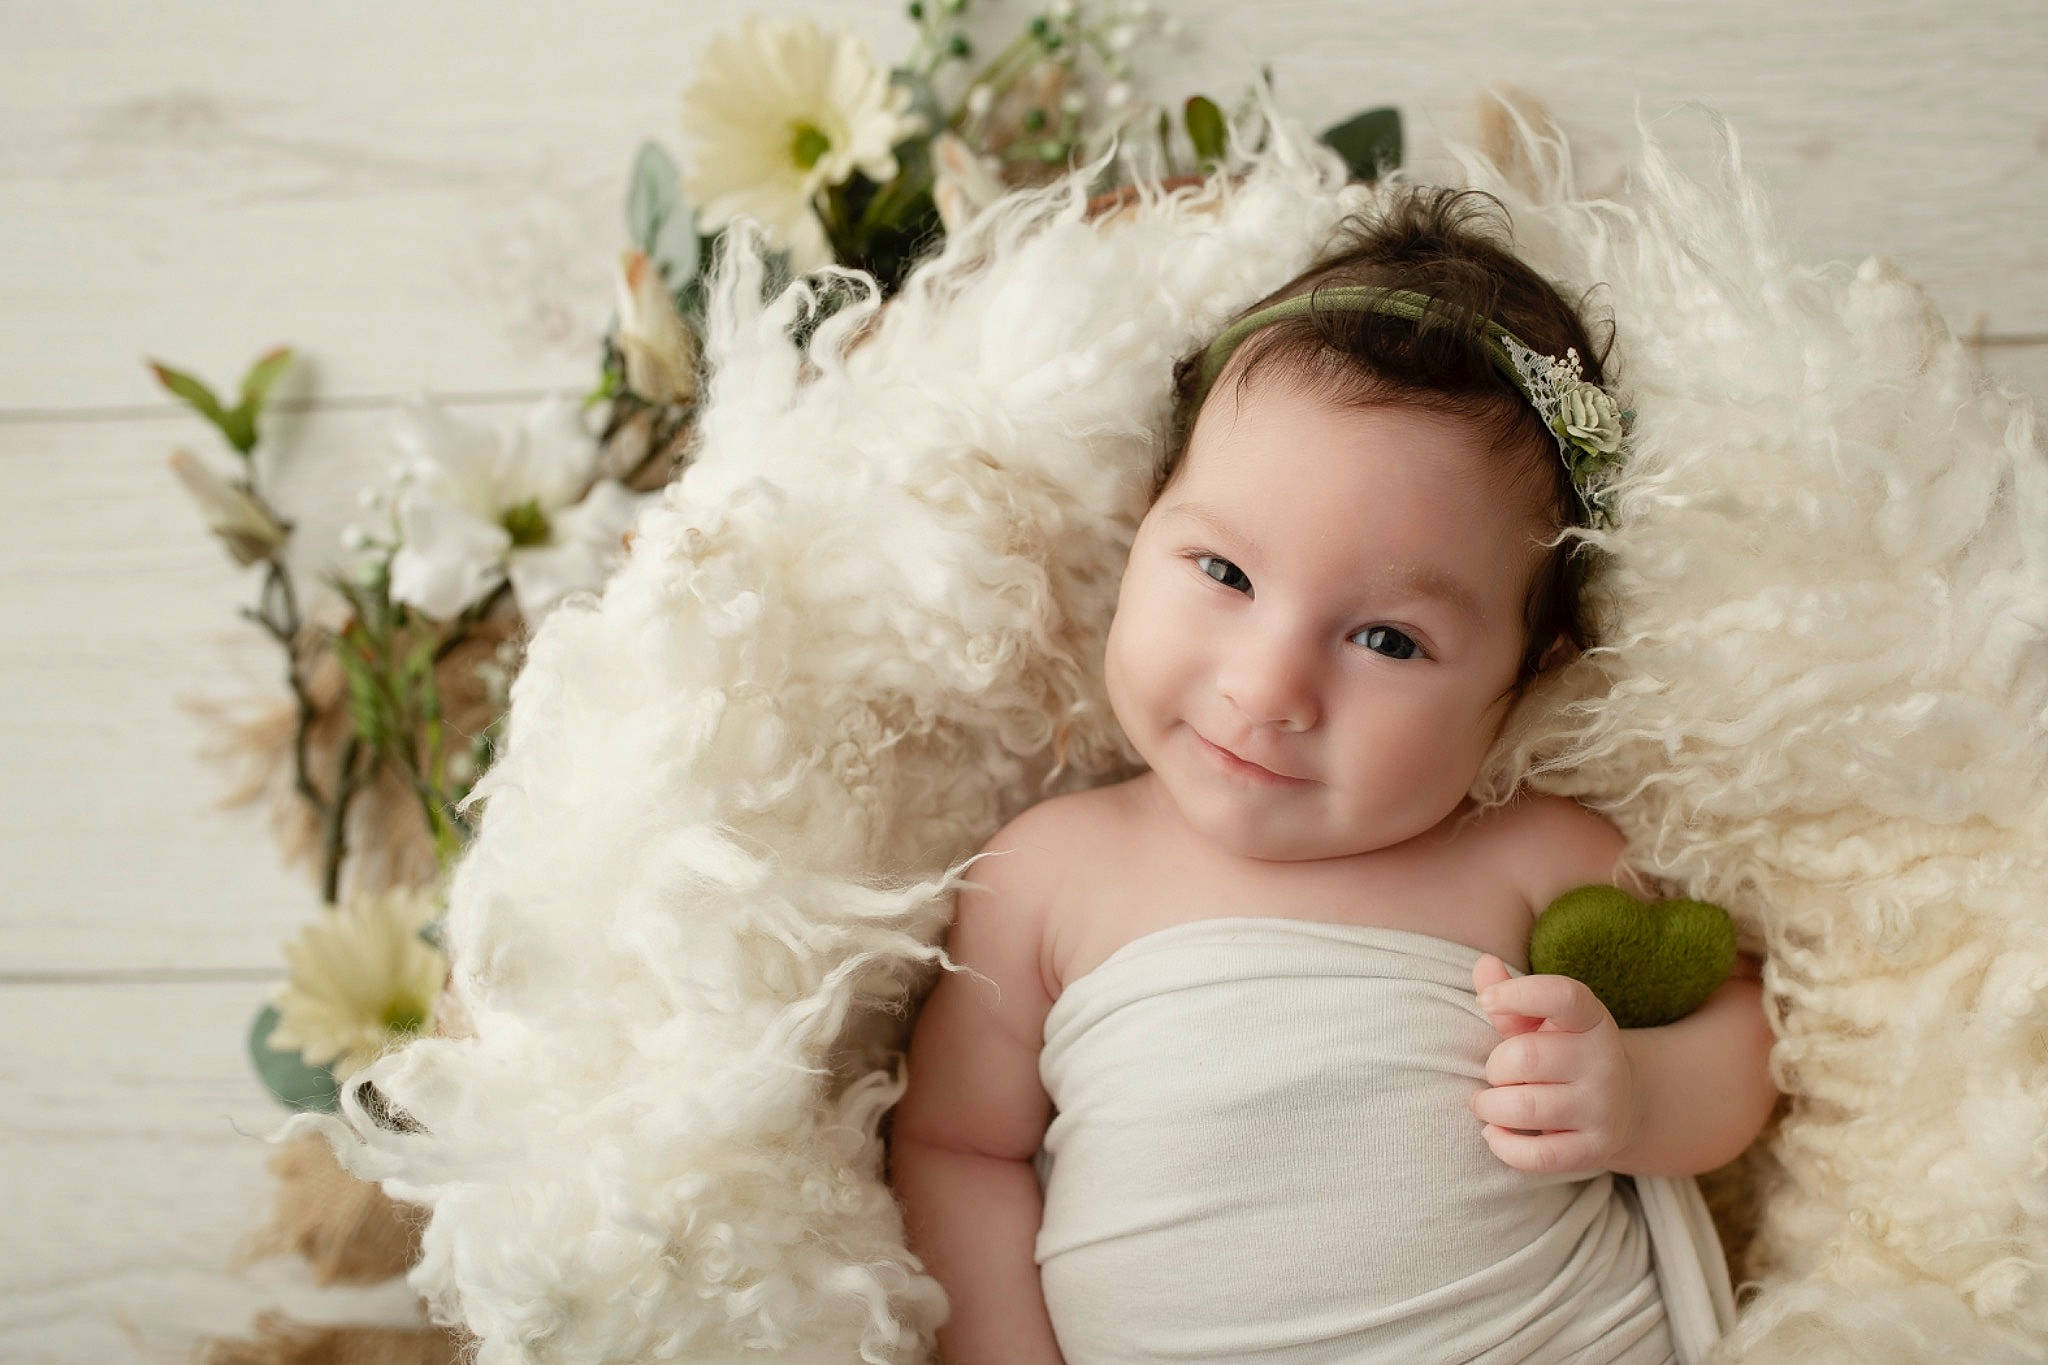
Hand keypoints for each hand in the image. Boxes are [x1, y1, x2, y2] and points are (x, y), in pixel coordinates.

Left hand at [1467, 953, 1641, 1175]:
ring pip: (1526, 1107)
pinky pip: (1538, 1155)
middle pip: (1526, 1058)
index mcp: (1590, 1019)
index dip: (1517, 993)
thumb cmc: (1559, 1052)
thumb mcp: (1539, 1021)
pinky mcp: (1595, 1149)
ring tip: (1487, 1104)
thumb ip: (1510, 995)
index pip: (1562, 995)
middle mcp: (1603, 1061)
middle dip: (1495, 1066)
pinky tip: (1494, 1134)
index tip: (1485, 1002)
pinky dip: (1503, 1146)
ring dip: (1491, 1106)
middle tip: (1495, 1073)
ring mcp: (1603, 1107)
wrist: (1618, 1104)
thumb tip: (1485, 963)